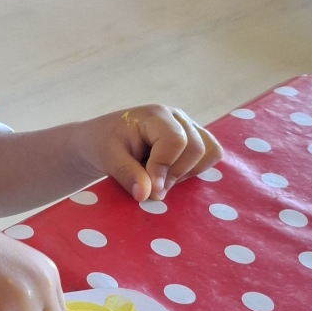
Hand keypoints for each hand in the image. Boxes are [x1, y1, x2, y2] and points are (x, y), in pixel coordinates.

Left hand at [85, 105, 221, 201]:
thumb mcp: (107, 158)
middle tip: (152, 187)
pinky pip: (209, 157)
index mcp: (155, 116)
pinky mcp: (194, 140)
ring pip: (209, 152)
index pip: (175, 140)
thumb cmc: (103, 144)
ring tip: (161, 179)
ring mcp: (188, 127)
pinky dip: (192, 172)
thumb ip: (127, 174)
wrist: (102, 140)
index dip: (165, 167)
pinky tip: (169, 176)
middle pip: (196, 148)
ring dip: (187, 173)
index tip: (150, 188)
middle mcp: (177, 118)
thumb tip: (147, 195)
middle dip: (175, 175)